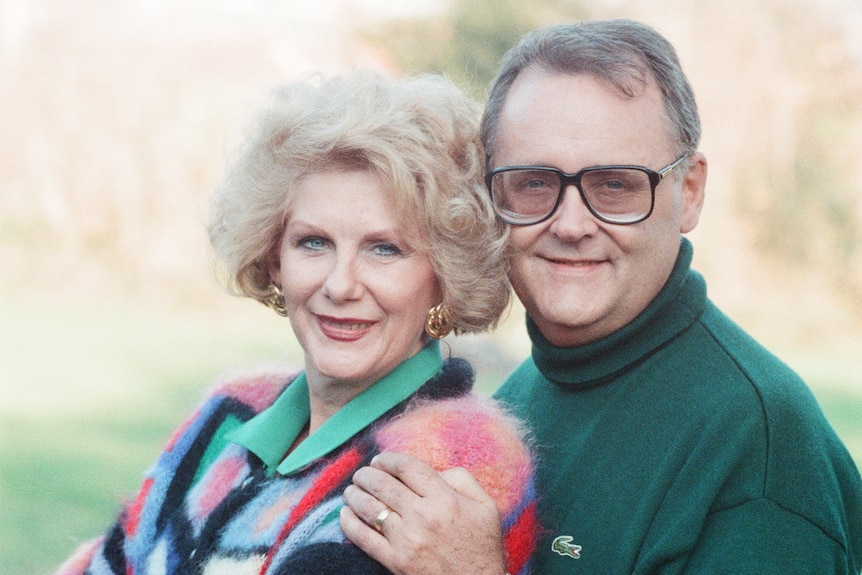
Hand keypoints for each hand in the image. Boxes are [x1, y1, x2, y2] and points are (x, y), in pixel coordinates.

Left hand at [340, 452, 507, 574]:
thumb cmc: (482, 545)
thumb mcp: (486, 506)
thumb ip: (461, 479)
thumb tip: (433, 471)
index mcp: (445, 498)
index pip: (408, 468)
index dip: (389, 459)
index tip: (380, 459)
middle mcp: (423, 516)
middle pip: (384, 485)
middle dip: (366, 475)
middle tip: (361, 474)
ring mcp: (407, 540)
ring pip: (370, 508)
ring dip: (355, 495)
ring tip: (350, 490)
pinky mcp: (396, 561)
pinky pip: (364, 538)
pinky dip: (349, 523)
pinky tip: (345, 514)